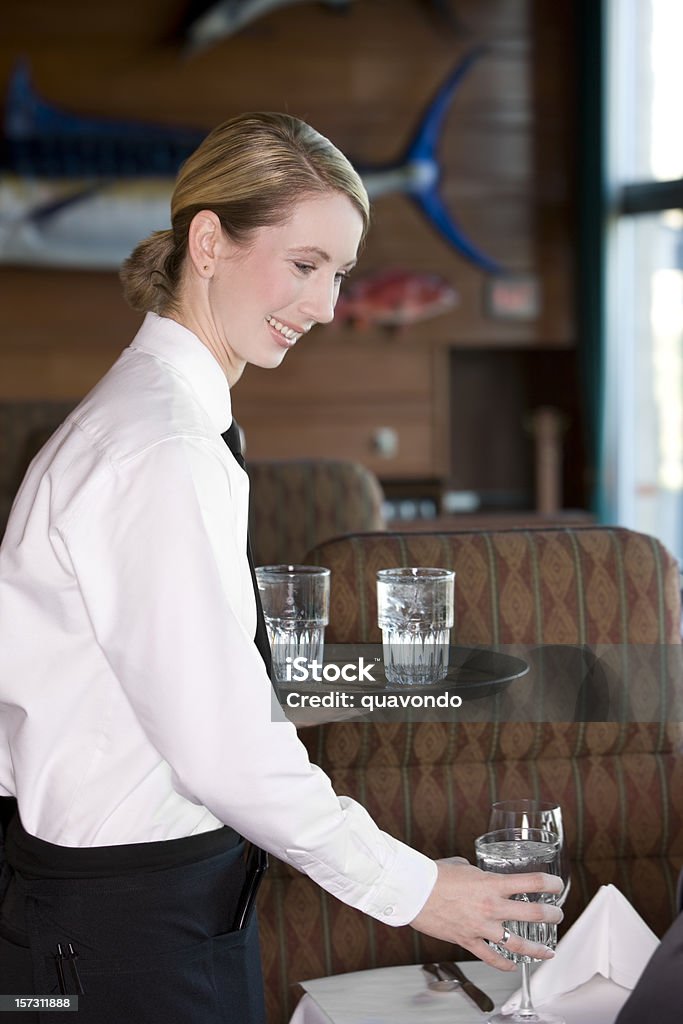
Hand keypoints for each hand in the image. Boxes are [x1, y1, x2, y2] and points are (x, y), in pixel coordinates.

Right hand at [410, 858, 563, 970]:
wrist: (414, 891)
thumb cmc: (434, 874)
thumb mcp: (463, 866)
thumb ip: (478, 874)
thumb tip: (480, 875)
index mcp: (491, 883)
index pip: (532, 882)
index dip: (550, 884)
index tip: (557, 885)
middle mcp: (491, 906)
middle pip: (533, 914)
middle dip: (551, 915)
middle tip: (557, 915)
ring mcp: (481, 926)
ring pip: (518, 944)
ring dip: (537, 948)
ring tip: (548, 951)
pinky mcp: (468, 941)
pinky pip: (492, 958)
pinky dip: (505, 964)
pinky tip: (513, 966)